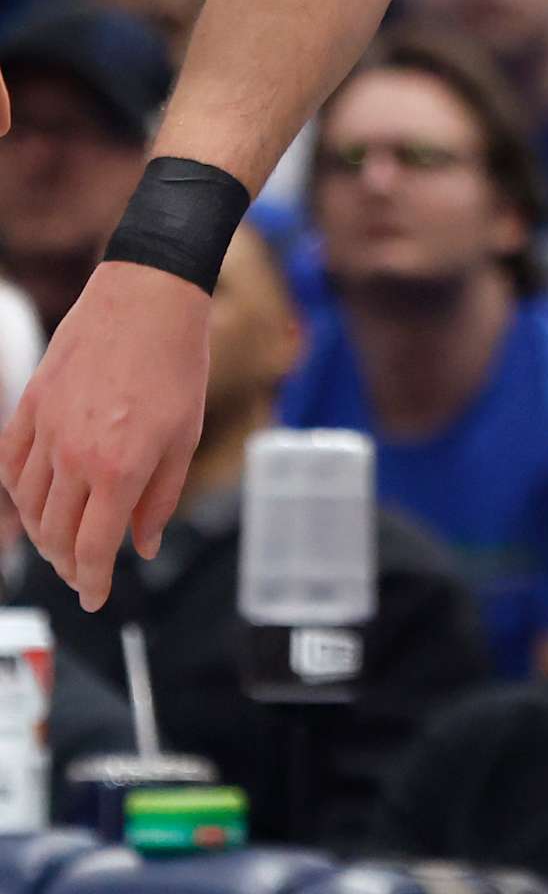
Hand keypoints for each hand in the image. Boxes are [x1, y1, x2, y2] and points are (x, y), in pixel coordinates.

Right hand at [0, 263, 209, 608]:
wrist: (150, 295)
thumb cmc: (177, 363)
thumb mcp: (185, 438)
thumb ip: (160, 499)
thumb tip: (141, 546)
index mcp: (120, 470)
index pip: (91, 550)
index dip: (92, 583)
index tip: (96, 598)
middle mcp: (76, 456)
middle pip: (55, 535)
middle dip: (69, 563)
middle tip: (84, 571)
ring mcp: (47, 428)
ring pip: (27, 504)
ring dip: (41, 532)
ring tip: (60, 538)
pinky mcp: (32, 402)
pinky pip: (9, 461)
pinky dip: (16, 489)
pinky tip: (32, 497)